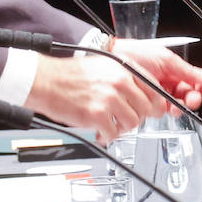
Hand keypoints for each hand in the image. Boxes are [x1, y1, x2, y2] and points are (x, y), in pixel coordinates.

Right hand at [25, 54, 157, 142]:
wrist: (46, 81)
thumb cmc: (70, 74)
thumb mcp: (103, 65)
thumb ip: (124, 77)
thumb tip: (142, 95)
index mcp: (123, 68)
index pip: (154, 88)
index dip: (156, 103)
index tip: (153, 111)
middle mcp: (119, 82)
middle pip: (146, 108)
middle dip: (138, 118)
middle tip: (126, 120)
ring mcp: (109, 99)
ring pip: (133, 122)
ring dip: (123, 128)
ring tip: (111, 125)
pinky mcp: (97, 115)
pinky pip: (113, 133)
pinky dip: (108, 136)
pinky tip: (100, 132)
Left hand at [109, 39, 201, 111]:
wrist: (115, 58)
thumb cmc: (138, 53)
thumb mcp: (166, 59)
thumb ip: (187, 70)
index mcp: (177, 70)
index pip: (197, 81)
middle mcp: (170, 82)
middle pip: (190, 95)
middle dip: (194, 98)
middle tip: (192, 99)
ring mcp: (160, 92)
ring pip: (178, 104)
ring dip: (181, 106)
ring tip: (178, 105)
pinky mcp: (149, 101)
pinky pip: (163, 110)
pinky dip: (168, 110)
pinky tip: (167, 107)